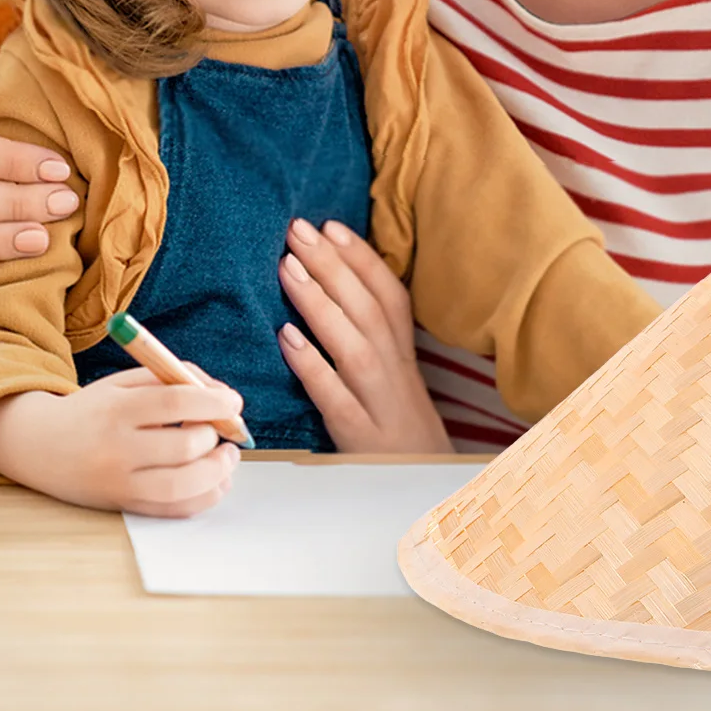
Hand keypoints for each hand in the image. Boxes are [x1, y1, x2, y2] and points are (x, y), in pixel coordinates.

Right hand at [0, 368, 243, 516]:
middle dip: (215, 436)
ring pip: (182, 487)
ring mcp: (119, 484)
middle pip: (184, 448)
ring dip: (217, 471)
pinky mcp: (123, 507)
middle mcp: (118, 450)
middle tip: (224, 428)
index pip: (176, 403)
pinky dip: (203, 498)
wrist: (39, 445)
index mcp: (118, 409)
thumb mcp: (125, 381)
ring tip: (227, 456)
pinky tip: (216, 481)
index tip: (234, 401)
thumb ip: (173, 379)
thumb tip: (222, 395)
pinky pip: (172, 511)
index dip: (214, 401)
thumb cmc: (94, 408)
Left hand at [277, 219, 451, 453]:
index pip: (388, 294)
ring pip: (352, 344)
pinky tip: (286, 338)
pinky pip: (334, 395)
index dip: (361, 257)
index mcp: (403, 352)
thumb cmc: (396, 420)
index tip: (330, 225)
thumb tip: (332, 281)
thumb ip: (370, 333)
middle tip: (296, 229)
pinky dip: (313, 364)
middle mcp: (396, 370)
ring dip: (319, 303)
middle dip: (332, 265)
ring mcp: (379, 402)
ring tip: (287, 267)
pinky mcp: (360, 435)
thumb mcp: (394, 373)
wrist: (424, 486)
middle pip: (367, 309)